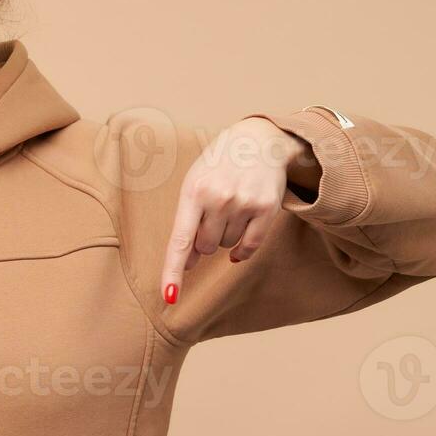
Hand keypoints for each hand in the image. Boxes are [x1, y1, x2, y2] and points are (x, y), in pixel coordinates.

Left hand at [160, 117, 308, 303]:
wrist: (257, 140)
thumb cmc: (218, 166)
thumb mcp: (195, 185)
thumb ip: (188, 223)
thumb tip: (188, 262)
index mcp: (193, 192)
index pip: (180, 241)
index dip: (173, 271)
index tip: (169, 295)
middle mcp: (219, 199)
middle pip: (205, 247)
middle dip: (205, 239)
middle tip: (212, 215)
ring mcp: (244, 203)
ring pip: (226, 246)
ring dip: (225, 236)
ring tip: (229, 209)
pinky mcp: (266, 208)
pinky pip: (249, 247)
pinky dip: (242, 251)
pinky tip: (239, 244)